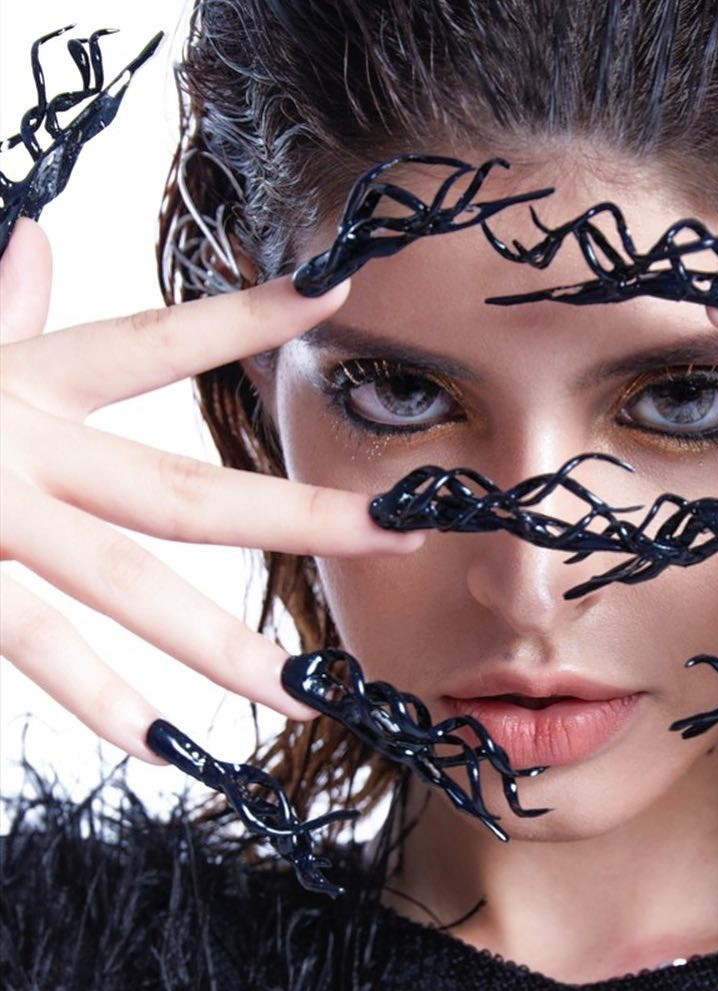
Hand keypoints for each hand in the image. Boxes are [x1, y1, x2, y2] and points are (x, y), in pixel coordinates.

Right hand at [0, 218, 421, 763]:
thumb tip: (38, 240)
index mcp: (19, 384)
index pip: (154, 341)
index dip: (247, 314)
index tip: (338, 285)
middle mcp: (17, 448)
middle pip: (184, 488)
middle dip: (297, 515)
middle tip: (399, 536)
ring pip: (125, 588)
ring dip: (223, 646)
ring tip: (308, 694)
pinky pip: (32, 648)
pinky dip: (99, 699)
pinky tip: (170, 744)